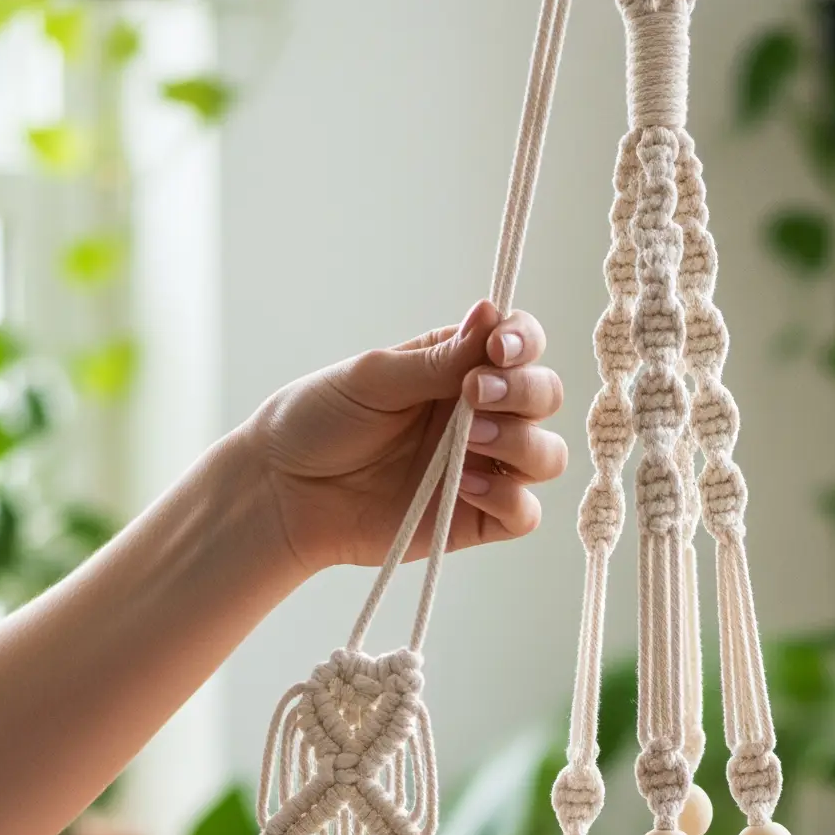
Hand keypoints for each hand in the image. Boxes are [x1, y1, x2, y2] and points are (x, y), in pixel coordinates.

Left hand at [251, 300, 568, 576]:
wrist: (286, 491)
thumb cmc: (320, 422)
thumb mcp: (376, 378)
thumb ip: (439, 359)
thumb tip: (491, 314)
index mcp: (457, 367)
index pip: (521, 345)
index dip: (525, 341)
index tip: (500, 347)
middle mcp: (481, 414)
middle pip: (545, 396)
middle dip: (524, 391)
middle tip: (474, 394)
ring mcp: (483, 468)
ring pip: (547, 455)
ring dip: (521, 442)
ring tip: (469, 439)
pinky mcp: (476, 519)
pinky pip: (525, 513)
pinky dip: (508, 498)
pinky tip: (466, 487)